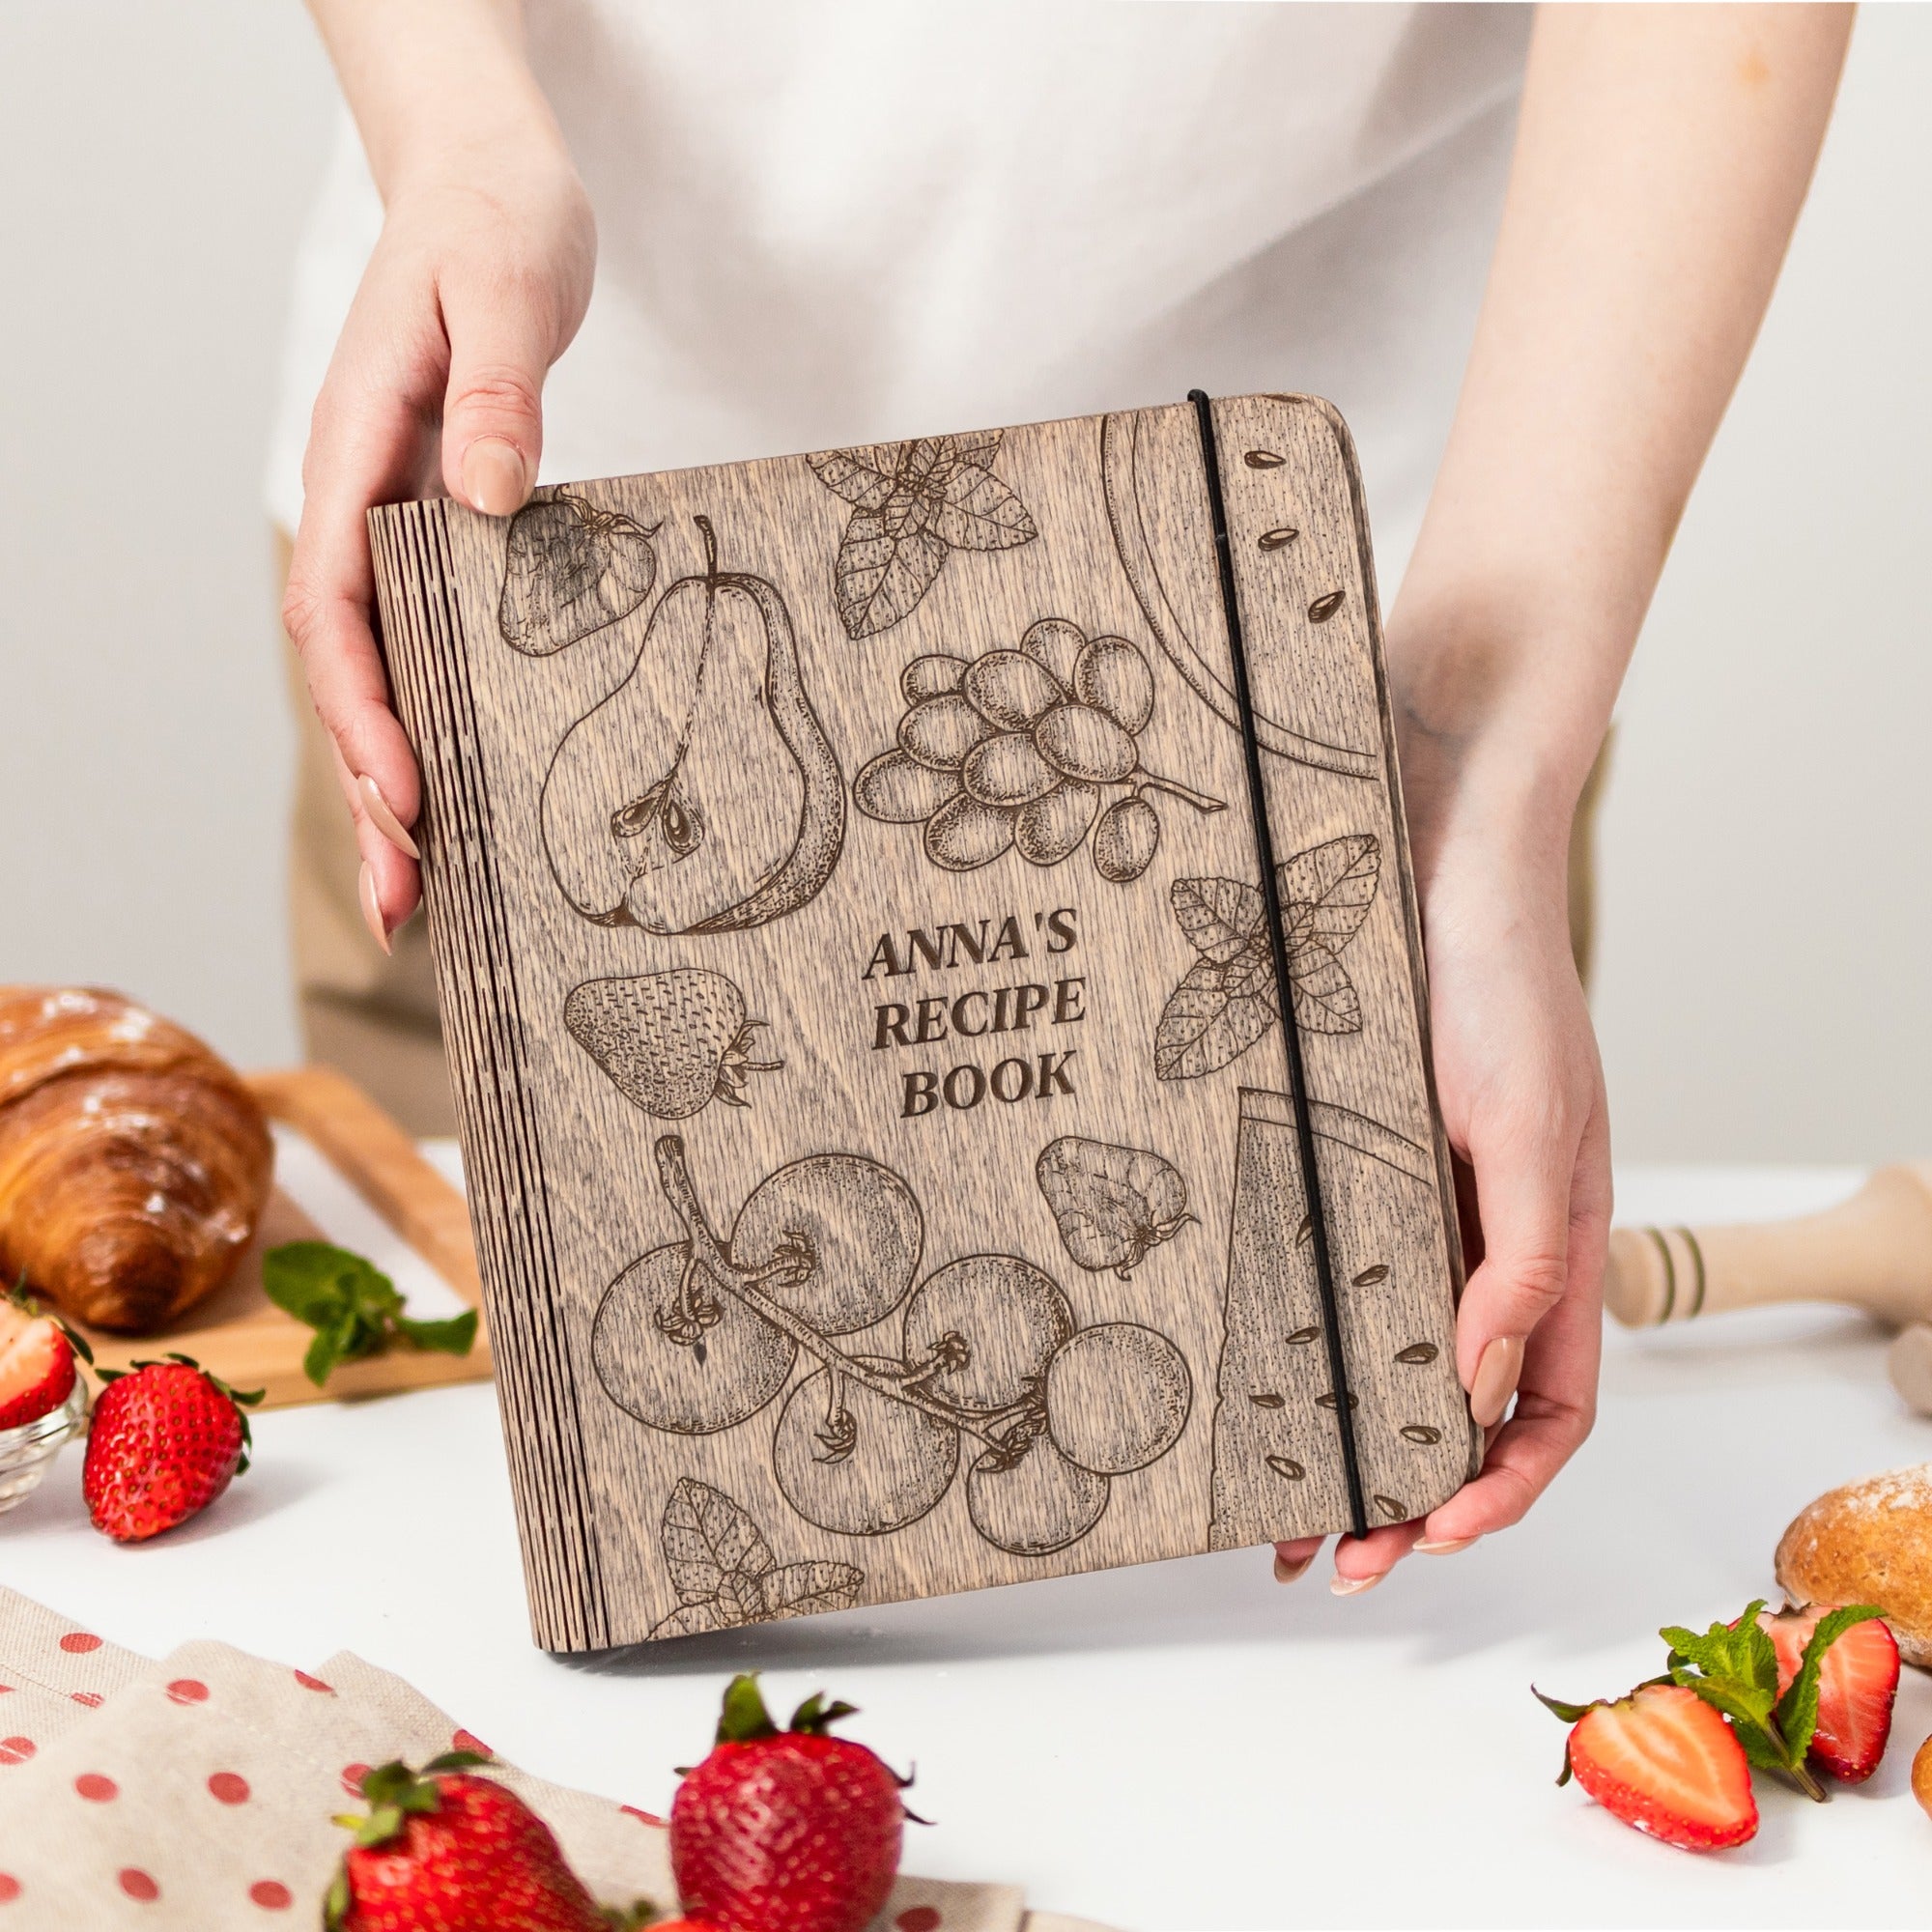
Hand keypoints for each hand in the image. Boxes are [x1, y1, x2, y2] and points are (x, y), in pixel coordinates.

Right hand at [281, 140, 594, 944]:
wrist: (492, 185)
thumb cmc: (496, 224)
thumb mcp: (505, 290)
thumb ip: (499, 392)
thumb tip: (490, 498)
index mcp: (357, 454)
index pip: (338, 605)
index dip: (363, 710)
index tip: (405, 795)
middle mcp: (366, 502)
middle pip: (349, 669)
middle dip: (371, 786)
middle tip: (403, 904)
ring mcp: (401, 522)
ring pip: (384, 672)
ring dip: (397, 780)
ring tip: (421, 894)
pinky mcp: (447, 530)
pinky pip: (432, 643)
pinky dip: (440, 722)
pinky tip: (469, 790)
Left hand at [1273, 702, 1610, 1592]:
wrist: (1429, 847)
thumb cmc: (1502, 981)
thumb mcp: (1528, 1129)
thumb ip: (1518, 1262)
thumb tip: (1479, 1391)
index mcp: (1550, 1247)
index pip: (1545, 1408)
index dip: (1499, 1488)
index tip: (1429, 1539)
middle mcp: (1478, 1241)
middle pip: (1449, 1402)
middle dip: (1400, 1488)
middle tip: (1324, 1553)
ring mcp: (1406, 1204)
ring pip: (1376, 1349)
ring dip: (1335, 1429)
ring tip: (1267, 1497)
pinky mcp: (1340, 1160)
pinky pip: (1318, 1268)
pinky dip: (1291, 1334)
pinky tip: (1240, 1366)